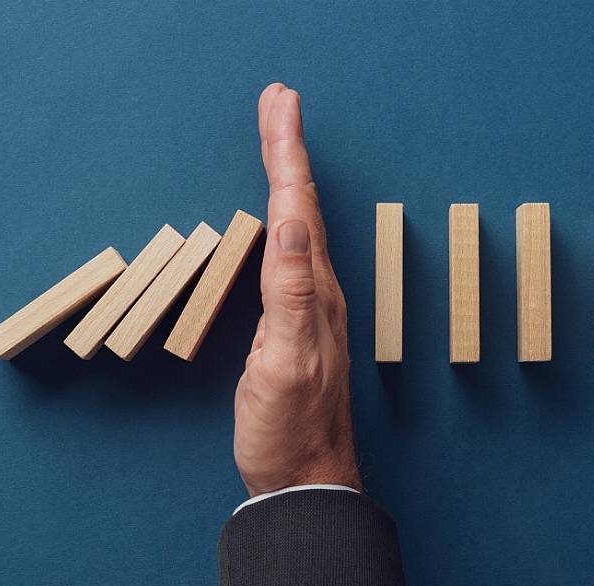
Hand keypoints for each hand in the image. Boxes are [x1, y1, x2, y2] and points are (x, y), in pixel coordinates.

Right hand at [233, 83, 361, 495]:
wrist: (304, 478)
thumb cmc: (289, 429)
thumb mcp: (285, 364)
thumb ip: (291, 296)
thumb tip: (292, 224)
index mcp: (313, 291)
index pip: (297, 206)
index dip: (287, 151)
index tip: (280, 102)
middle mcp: (316, 290)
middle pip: (300, 203)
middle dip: (288, 147)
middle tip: (279, 100)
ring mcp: (307, 306)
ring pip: (296, 223)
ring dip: (286, 174)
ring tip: (278, 137)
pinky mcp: (293, 323)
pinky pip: (288, 253)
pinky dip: (280, 216)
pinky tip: (277, 216)